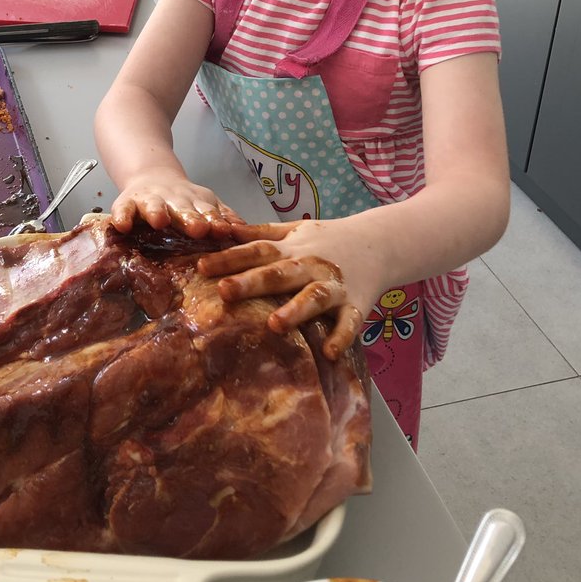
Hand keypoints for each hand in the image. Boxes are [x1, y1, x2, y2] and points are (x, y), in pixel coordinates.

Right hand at [110, 170, 245, 236]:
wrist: (151, 176)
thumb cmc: (181, 200)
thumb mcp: (205, 204)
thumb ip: (224, 216)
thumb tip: (245, 230)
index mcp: (196, 202)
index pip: (208, 211)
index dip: (215, 220)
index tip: (223, 230)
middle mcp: (174, 200)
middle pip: (184, 208)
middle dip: (191, 218)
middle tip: (199, 229)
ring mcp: (150, 201)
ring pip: (154, 205)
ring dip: (157, 212)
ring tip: (159, 221)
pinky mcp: (127, 203)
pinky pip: (122, 210)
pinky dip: (121, 216)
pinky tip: (122, 225)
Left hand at [196, 218, 384, 359]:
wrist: (379, 243)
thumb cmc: (329, 240)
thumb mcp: (295, 231)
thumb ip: (261, 233)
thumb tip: (224, 229)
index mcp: (292, 248)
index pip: (257, 250)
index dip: (229, 259)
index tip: (201, 268)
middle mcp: (311, 265)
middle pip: (280, 273)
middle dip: (253, 282)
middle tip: (225, 291)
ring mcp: (335, 286)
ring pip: (314, 297)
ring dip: (296, 310)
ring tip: (275, 325)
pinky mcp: (357, 305)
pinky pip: (350, 323)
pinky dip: (341, 337)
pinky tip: (329, 352)